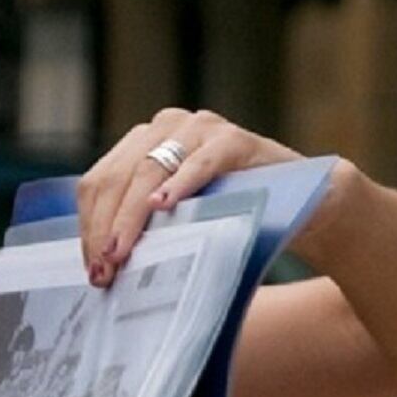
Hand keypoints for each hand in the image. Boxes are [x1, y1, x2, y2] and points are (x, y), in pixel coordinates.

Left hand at [76, 108, 302, 285]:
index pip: (99, 182)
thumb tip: (97, 267)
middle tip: (104, 270)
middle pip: (117, 177)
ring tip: (122, 253)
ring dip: (131, 217)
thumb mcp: (176, 219)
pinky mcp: (234, 139)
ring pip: (149, 170)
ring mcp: (200, 127)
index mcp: (142, 142)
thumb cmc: (231, 214)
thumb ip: (140, 225)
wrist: (306, 206)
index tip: (90, 267)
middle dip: (106, 227)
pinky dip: (179, 184)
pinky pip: (199, 162)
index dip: (90, 224)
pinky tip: (163, 207)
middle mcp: (166, 126)